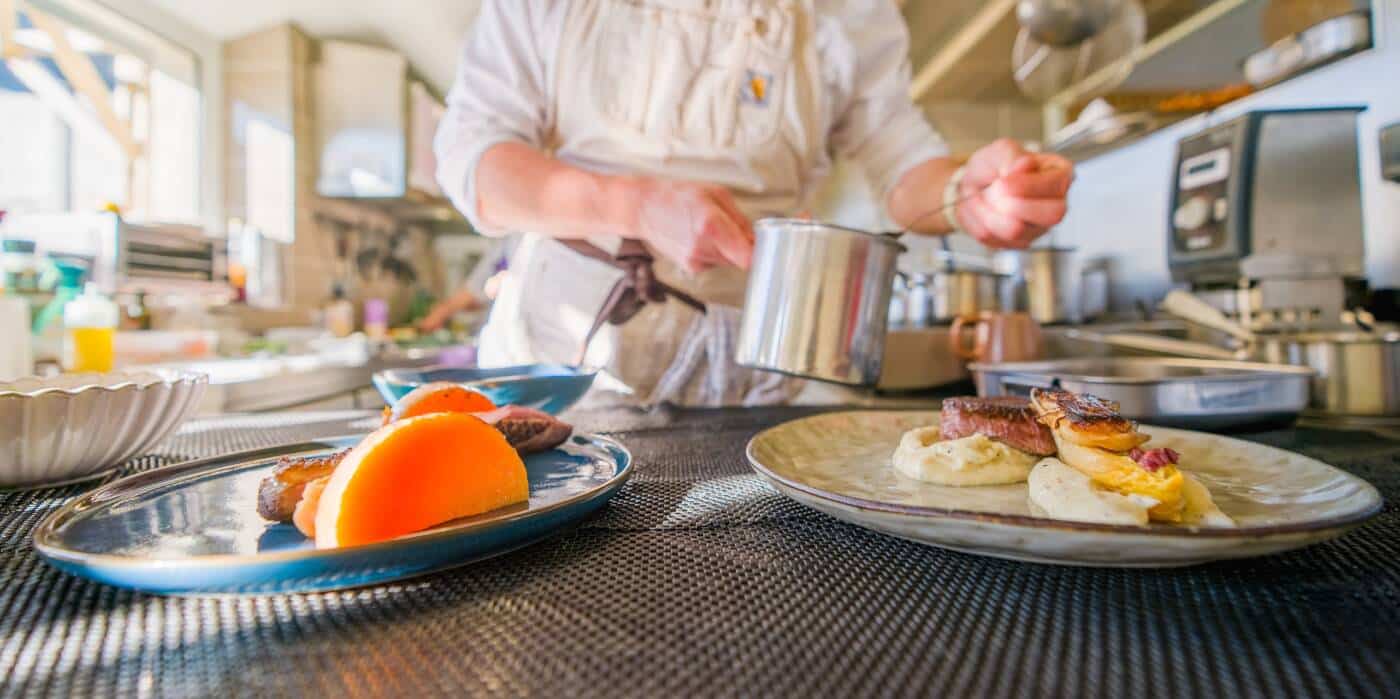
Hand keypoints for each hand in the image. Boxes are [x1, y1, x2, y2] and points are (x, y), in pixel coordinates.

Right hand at [626, 178, 753, 273]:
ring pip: (729, 261)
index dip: (761, 253)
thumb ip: (740, 219)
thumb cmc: (679, 195)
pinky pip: (715, 263)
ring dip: (727, 248)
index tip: (768, 247)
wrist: (644, 208)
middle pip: (741, 258)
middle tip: (732, 227)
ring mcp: (696, 260)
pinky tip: (699, 237)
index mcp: (712, 225)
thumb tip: (757, 238)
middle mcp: (703, 247)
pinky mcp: (691, 268)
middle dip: (743, 245)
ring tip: (709, 229)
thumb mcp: (715, 194)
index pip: (748, 256)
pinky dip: (714, 252)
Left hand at [955, 139, 1073, 248]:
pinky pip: (998, 240)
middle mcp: (1056, 203)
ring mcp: (1039, 227)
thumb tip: (1024, 165)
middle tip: (993, 192)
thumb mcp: (1000, 150)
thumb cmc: (994, 167)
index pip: (1057, 185)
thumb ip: (1012, 155)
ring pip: (1018, 231)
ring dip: (989, 212)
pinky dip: (980, 223)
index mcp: (1059, 174)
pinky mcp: (1019, 242)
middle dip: (1014, 205)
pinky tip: (982, 210)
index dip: (1027, 185)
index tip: (1003, 180)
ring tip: (983, 197)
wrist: (973, 185)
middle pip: (1052, 215)